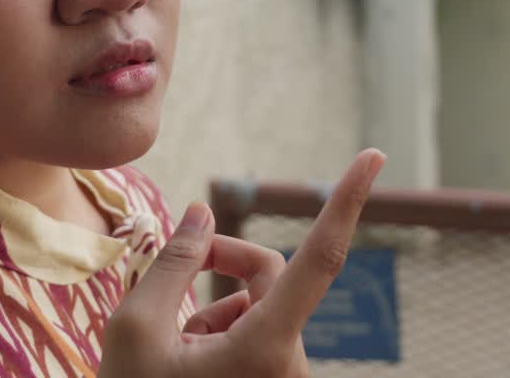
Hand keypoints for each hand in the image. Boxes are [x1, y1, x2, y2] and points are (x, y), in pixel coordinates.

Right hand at [98, 149, 385, 376]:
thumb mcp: (135, 328)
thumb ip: (173, 261)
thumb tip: (202, 211)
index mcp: (266, 349)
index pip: (320, 258)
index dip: (347, 201)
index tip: (374, 155)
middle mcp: (289, 364)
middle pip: (270, 276)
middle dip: (225, 260)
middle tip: (182, 256)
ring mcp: (286, 376)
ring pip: (260, 306)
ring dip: (214, 308)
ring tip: (174, 345)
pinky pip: (258, 333)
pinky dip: (221, 331)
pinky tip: (186, 359)